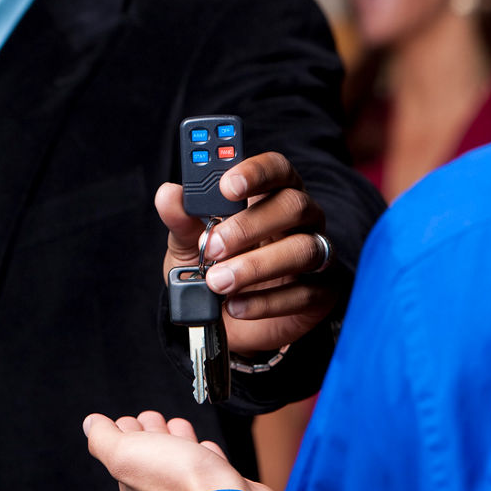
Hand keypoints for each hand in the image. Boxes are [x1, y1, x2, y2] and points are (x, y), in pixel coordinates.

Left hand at [84, 411, 277, 490]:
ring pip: (180, 456)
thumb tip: (90, 424)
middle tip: (151, 418)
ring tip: (178, 427)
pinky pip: (209, 466)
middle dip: (151, 431)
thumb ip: (103, 439)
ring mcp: (191, 488)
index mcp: (133, 483)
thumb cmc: (179, 481)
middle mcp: (160, 489)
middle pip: (152, 451)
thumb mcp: (125, 453)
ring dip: (178, 438)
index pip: (123, 449)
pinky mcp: (219, 486)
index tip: (129, 420)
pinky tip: (206, 449)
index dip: (126, 429)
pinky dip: (205, 454)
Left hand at [157, 151, 336, 355]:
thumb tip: (168, 194)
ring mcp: (317, 254)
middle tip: (212, 246)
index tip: (226, 185)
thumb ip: (182, 221)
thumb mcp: (188, 246)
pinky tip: (236, 306)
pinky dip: (266, 302)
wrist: (227, 322)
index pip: (276, 168)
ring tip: (218, 282)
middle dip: (250, 226)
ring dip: (256, 266)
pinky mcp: (323, 292)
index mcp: (271, 194)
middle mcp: (301, 219)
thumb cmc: (214, 269)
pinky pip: (305, 292)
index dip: (255, 172)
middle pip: (294, 205)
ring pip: (303, 249)